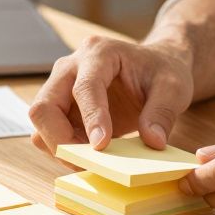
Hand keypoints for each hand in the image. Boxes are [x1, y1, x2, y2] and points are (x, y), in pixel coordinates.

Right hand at [29, 35, 194, 153]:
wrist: (154, 69)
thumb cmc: (161, 72)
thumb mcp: (174, 87)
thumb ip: (163, 112)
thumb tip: (153, 141)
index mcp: (99, 53)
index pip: (84, 87)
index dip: (91, 118)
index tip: (102, 146)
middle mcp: (71, 67)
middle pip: (44, 106)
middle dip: (60, 139)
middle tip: (89, 161)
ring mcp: (60, 88)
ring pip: (41, 123)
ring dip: (59, 147)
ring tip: (91, 161)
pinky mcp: (60, 109)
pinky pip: (48, 133)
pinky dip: (62, 149)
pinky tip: (88, 157)